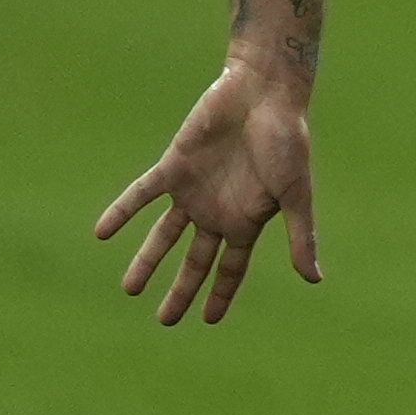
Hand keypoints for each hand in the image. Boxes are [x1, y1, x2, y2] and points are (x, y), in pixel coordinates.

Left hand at [95, 56, 321, 324]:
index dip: (220, 294)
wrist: (264, 94)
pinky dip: (122, 212)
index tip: (208, 320)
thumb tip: (314, 279)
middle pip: (195, 260)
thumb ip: (300, 236)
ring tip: (129, 289)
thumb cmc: (287, 141)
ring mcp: (194, 190)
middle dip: (182, 290)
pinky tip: (101, 233)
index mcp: (247, 220)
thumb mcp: (295, 194)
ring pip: (164, 234)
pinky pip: (141, 195)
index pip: (231, 267)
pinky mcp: (174, 167)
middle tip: (165, 319)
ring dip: (147, 260)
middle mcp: (218, 210)